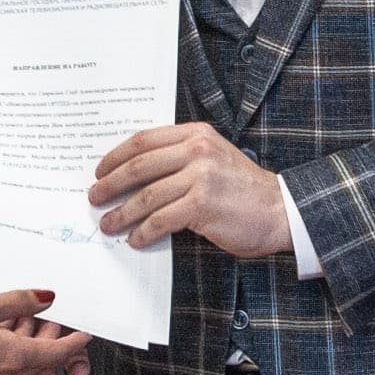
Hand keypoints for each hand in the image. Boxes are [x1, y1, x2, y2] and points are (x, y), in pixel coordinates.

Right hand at [0, 288, 90, 374]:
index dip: (76, 342)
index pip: (60, 352)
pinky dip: (6, 349)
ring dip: (23, 339)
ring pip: (22, 362)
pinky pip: (3, 367)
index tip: (86, 334)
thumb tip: (43, 299)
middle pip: (42, 357)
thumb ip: (18, 301)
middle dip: (45, 334)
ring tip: (4, 316)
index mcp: (14, 357)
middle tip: (35, 312)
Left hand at [90, 121, 296, 258]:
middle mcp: (197, 150)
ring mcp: (200, 177)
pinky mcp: (202, 205)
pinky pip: (161, 219)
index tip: (100, 171)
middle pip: (139, 165)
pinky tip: (136, 239)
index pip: (144, 140)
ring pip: (146, 196)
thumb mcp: (214, 158)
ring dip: (121, 213)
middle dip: (111, 184)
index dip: (116, 156)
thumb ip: (181, 158)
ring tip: (108, 224)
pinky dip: (143, 231)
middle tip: (95, 198)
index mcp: (196, 134)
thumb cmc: (243, 190)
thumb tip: (134, 176)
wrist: (280, 210)